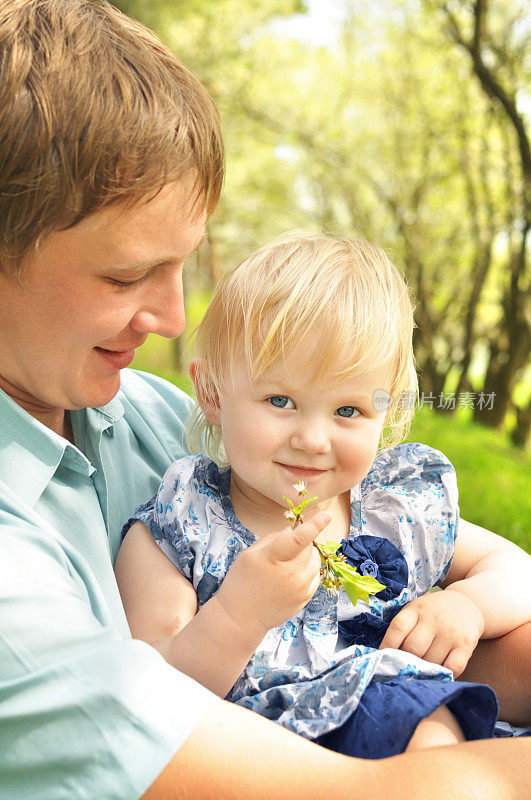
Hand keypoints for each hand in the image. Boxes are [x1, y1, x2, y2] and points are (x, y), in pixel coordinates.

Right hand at [213, 513, 329, 639]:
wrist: (241, 618)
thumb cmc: (241, 582)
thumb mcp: (249, 555)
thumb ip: (271, 539)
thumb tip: (291, 530)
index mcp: (273, 559)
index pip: (298, 539)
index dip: (314, 526)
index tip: (326, 515)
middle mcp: (290, 574)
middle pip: (309, 548)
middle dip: (302, 542)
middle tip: (286, 549)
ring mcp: (299, 589)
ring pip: (315, 561)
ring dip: (307, 556)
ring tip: (288, 564)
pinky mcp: (304, 599)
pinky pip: (315, 576)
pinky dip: (308, 571)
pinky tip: (291, 576)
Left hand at [379, 588, 484, 676]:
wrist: (468, 603)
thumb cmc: (434, 611)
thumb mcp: (417, 609)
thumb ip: (405, 628)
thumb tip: (387, 655)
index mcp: (416, 609)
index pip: (398, 627)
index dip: (388, 645)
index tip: (383, 659)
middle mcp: (433, 619)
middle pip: (413, 648)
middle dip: (407, 661)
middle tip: (406, 667)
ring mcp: (450, 632)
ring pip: (431, 661)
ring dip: (425, 670)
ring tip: (423, 669)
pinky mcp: (466, 644)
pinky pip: (452, 668)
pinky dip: (444, 675)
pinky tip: (440, 673)